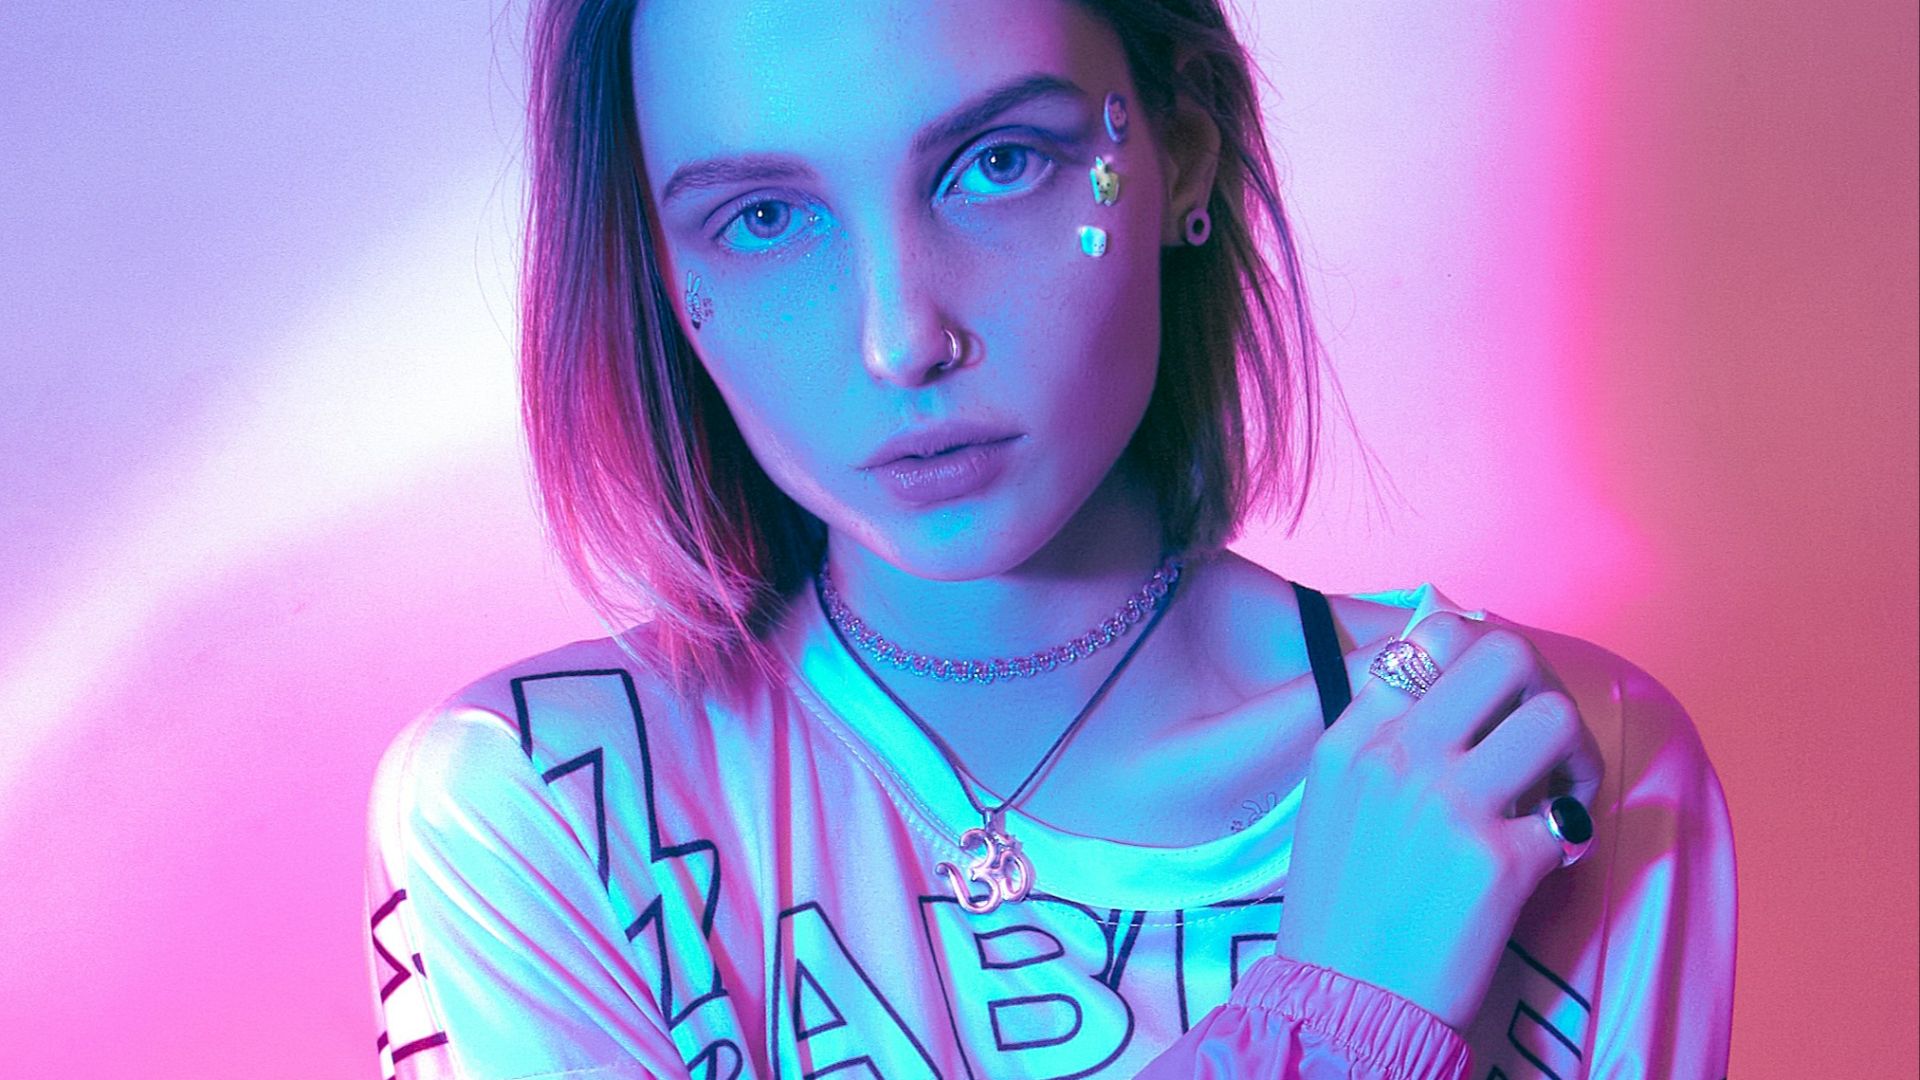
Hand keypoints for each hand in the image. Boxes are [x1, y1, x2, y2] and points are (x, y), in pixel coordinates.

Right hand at [1273, 613, 1604, 1030]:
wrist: (1342, 1002)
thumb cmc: (1338, 910)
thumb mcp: (1331, 802)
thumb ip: (1381, 741)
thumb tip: (1457, 692)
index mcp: (1351, 739)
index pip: (1433, 636)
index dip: (1485, 659)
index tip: (1498, 702)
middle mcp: (1396, 756)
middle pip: (1505, 653)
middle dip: (1543, 688)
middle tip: (1544, 740)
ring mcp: (1447, 804)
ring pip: (1555, 719)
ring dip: (1576, 756)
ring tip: (1559, 796)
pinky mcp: (1497, 863)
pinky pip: (1568, 820)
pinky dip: (1569, 841)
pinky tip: (1547, 861)